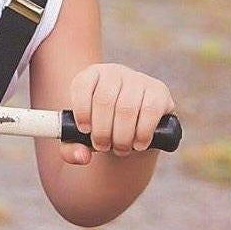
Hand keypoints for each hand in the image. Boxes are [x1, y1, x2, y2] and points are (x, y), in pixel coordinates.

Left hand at [60, 63, 175, 164]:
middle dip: (102, 131)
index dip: (82, 110)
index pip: (82, 86)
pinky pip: (150, 111)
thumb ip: (72, 149)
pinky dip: (142, 132)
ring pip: (127, 108)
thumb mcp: (81, 137)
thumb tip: (82, 156)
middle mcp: (114, 72)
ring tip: (120, 149)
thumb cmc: (101, 129)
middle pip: (104, 100)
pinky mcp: (159, 91)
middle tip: (103, 147)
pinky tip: (138, 144)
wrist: (131, 128)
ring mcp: (138, 79)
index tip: (85, 130)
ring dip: (122, 136)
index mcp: (90, 76)